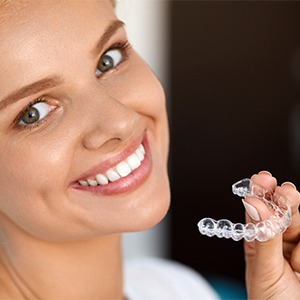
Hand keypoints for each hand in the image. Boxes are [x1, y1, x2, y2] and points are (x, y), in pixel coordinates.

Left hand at [244, 171, 299, 299]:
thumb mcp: (266, 270)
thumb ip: (264, 237)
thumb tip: (253, 203)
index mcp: (258, 241)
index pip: (257, 210)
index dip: (260, 192)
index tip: (263, 178)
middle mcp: (278, 241)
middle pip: (282, 211)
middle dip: (284, 200)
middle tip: (286, 192)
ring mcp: (298, 248)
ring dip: (296, 228)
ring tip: (295, 262)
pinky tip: (299, 267)